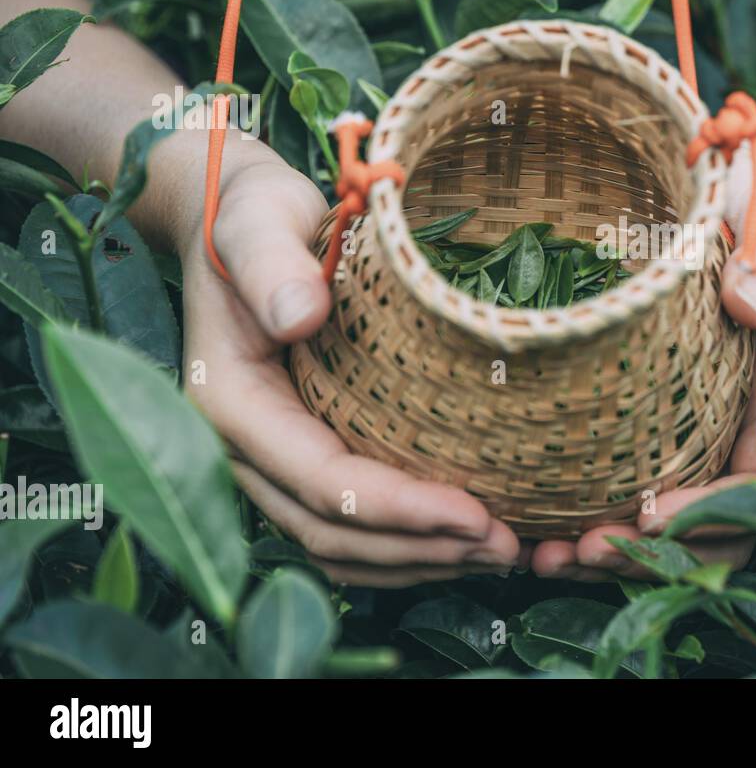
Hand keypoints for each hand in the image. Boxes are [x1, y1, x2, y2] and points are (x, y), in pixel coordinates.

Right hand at [177, 153, 523, 585]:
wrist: (240, 219)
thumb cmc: (253, 216)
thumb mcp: (257, 224)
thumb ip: (271, 267)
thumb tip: (300, 316)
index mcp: (230, 405)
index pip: (321, 481)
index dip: (399, 509)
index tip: (476, 513)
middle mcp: (243, 450)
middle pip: (331, 530)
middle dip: (420, 549)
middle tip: (506, 545)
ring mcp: (269, 461)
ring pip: (338, 543)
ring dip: (418, 559)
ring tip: (500, 552)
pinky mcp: (300, 455)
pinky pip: (345, 523)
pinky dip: (403, 543)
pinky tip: (461, 537)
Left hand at [531, 147, 755, 580]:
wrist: (719, 197)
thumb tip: (747, 306)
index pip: (755, 488)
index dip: (708, 517)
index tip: (646, 516)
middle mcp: (734, 434)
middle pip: (705, 534)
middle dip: (647, 556)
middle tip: (577, 553)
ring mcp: (690, 438)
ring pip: (660, 530)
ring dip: (609, 554)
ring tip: (541, 557)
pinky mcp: (643, 430)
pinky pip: (620, 494)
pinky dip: (580, 518)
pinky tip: (529, 527)